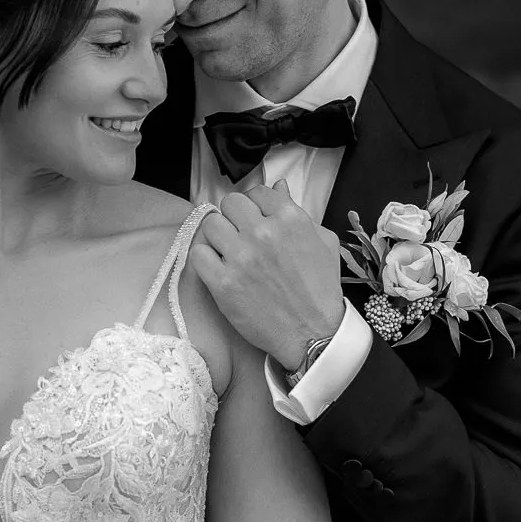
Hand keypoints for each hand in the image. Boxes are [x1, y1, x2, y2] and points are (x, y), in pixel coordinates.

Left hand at [191, 181, 344, 369]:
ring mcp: (241, 257)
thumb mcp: (323, 242)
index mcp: (290, 219)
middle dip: (235, 217)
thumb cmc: (321, 289)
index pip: (258, 192)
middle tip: (241, 236)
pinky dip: (205, 258)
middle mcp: (264, 233)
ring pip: (211, 224)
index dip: (256, 206)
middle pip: (230, 203)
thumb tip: (278, 187)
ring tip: (228, 252)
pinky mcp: (223, 283)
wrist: (312, 334)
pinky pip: (198, 253)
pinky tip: (218, 267)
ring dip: (218, 236)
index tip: (257, 221)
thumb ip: (298, 211)